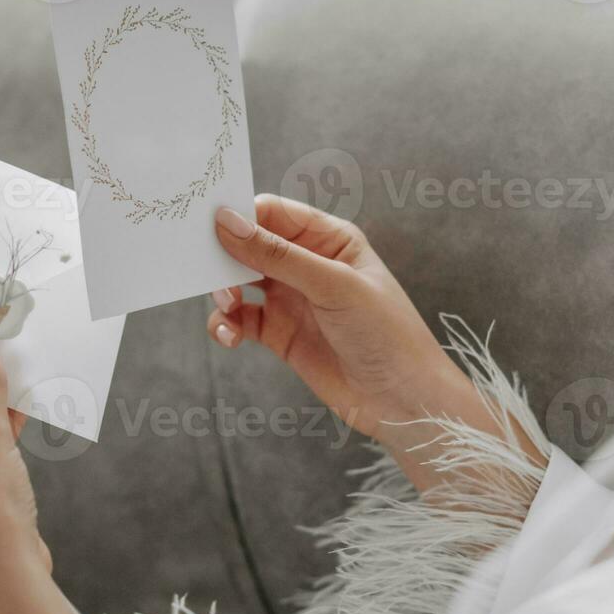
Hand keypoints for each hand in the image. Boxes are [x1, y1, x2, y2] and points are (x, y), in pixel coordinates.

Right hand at [208, 194, 467, 438]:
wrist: (402, 401)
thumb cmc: (386, 333)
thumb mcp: (333, 285)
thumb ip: (278, 255)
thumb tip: (228, 222)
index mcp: (328, 238)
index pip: (273, 213)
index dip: (241, 216)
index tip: (211, 228)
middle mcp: (307, 264)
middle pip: (249, 245)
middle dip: (225, 257)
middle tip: (210, 274)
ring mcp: (291, 299)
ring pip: (239, 282)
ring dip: (223, 292)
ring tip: (228, 308)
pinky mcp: (279, 333)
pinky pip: (241, 319)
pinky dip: (227, 325)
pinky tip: (230, 336)